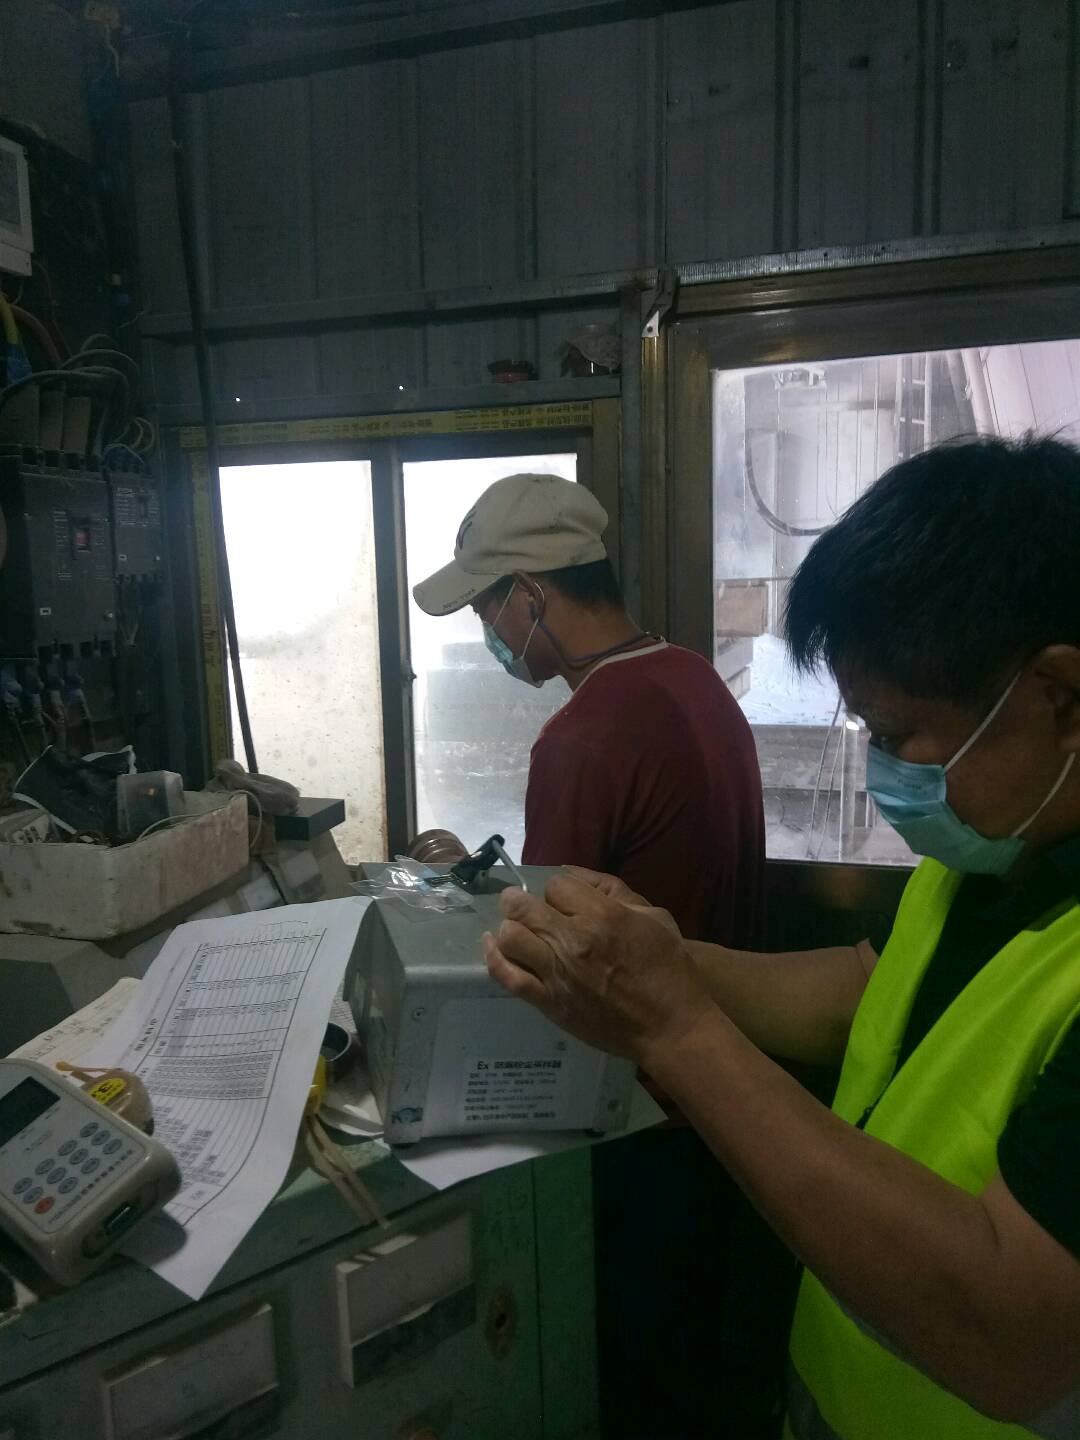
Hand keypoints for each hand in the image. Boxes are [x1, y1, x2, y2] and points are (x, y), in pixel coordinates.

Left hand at [484, 872, 713, 1064]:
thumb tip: (572, 874)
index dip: (560, 891)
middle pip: (523, 908)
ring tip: (517, 929)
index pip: (556, 886)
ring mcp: (558, 974)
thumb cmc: (669, 969)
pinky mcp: (550, 1002)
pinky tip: (492, 946)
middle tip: (520, 904)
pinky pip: (508, 977)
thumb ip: (614, 890)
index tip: (566, 902)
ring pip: (510, 938)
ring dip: (509, 927)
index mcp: (603, 916)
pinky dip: (493, 958)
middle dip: (518, 901)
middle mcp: (574, 941)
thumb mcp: (655, 916)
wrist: (670, 1026)